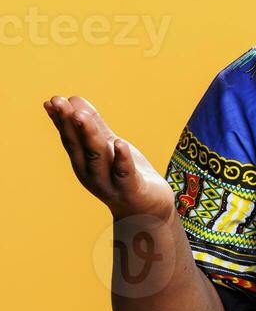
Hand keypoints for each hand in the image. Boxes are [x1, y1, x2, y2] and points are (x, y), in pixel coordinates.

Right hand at [43, 95, 174, 224]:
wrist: (148, 211)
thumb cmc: (125, 175)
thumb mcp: (109, 146)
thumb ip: (95, 126)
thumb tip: (75, 99)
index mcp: (83, 162)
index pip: (69, 138)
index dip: (60, 120)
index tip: (52, 101)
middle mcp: (91, 173)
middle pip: (78, 146)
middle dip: (69, 123)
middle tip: (60, 101)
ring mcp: (109, 182)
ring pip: (97, 156)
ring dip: (88, 135)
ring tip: (81, 115)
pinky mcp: (130, 189)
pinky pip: (124, 173)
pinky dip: (122, 158)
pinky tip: (120, 142)